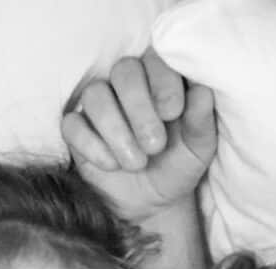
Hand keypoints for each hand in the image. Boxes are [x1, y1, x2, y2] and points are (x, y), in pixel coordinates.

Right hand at [62, 47, 216, 221]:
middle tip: (155, 145)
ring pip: (95, 95)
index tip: (173, 113)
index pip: (156, 60)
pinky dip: (91, 145)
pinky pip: (72, 124)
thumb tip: (203, 92)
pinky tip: (111, 165)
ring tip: (137, 163)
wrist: (153, 202)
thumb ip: (201, 120)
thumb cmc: (178, 166)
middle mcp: (126, 84)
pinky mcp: (76, 129)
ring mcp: (98, 105)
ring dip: (116, 130)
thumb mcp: (198, 149)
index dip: (163, 82)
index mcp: (159, 79)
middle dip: (140, 109)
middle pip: (123, 72)